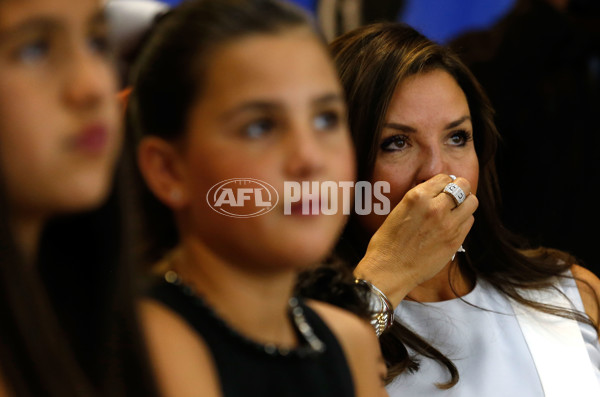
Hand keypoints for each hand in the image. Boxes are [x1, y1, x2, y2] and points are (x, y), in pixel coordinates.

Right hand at [354, 174, 477, 306]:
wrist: (389, 270)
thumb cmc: (387, 242)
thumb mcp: (399, 210)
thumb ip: (419, 199)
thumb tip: (435, 191)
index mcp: (418, 197)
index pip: (444, 178)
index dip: (444, 182)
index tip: (442, 188)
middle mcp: (436, 207)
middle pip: (464, 186)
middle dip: (460, 188)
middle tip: (454, 196)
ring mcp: (448, 225)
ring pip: (472, 203)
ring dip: (465, 204)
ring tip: (455, 210)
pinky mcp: (455, 240)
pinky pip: (469, 222)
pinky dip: (463, 220)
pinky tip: (453, 225)